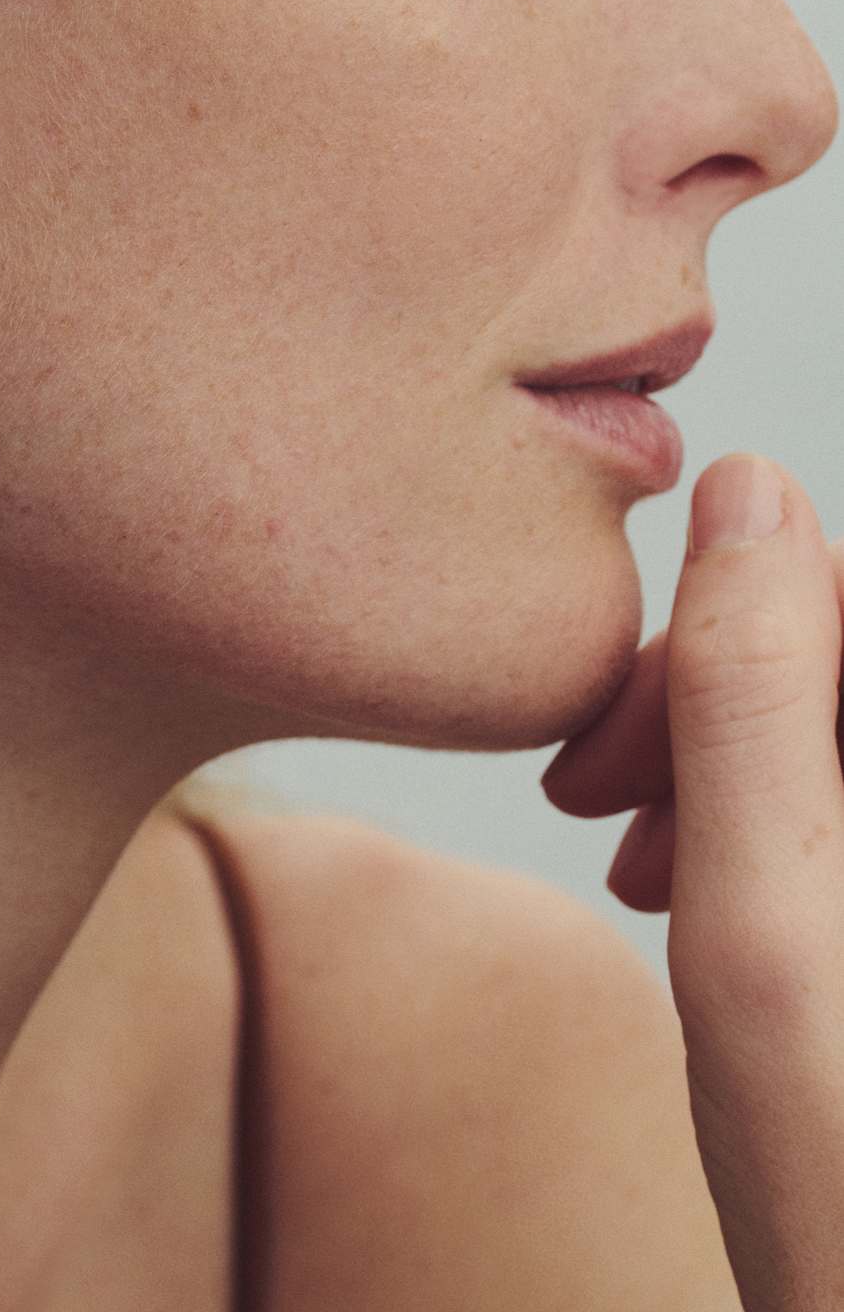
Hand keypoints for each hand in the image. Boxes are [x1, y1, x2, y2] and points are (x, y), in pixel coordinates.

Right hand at [540, 455, 843, 1311]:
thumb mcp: (764, 935)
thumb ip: (752, 697)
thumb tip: (749, 482)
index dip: (710, 645)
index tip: (605, 754)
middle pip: (837, 664)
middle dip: (705, 712)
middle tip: (598, 810)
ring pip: (835, 734)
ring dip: (725, 770)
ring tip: (638, 863)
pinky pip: (841, 808)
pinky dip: (765, 830)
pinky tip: (699, 895)